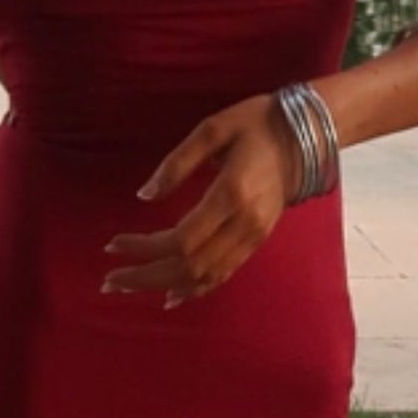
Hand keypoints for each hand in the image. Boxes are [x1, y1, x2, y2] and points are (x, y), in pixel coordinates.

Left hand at [100, 91, 300, 308]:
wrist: (307, 134)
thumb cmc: (257, 123)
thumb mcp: (213, 129)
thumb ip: (177, 163)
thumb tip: (144, 196)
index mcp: (231, 195)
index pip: (181, 240)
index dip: (144, 248)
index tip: (113, 244)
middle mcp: (244, 224)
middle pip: (189, 266)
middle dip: (146, 276)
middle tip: (110, 280)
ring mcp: (254, 237)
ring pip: (205, 277)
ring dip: (164, 286)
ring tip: (129, 287)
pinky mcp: (258, 240)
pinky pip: (223, 274)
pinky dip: (195, 289)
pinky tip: (171, 294)